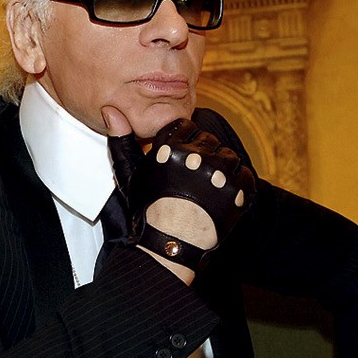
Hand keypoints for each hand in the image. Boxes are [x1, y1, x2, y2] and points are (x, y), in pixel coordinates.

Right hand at [101, 108, 254, 273]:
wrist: (169, 246)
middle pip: (209, 140)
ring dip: (222, 168)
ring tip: (209, 186)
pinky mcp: (237, 191)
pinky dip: (238, 184)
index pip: (186, 126)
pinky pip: (246, 175)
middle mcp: (197, 157)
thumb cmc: (148, 212)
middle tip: (195, 176)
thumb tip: (112, 111)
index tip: (183, 156)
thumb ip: (122, 140)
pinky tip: (224, 194)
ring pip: (229, 156)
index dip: (185, 141)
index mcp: (171, 148)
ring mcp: (220, 174)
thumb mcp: (129, 174)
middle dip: (203, 155)